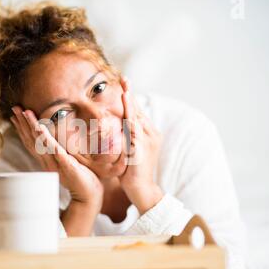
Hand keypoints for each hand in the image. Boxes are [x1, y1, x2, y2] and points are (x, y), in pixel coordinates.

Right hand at [10, 106, 103, 209]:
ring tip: (26, 113)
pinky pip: (55, 150)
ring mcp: (55, 164)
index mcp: (46, 161)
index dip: (22, 129)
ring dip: (32, 127)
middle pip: (31, 140)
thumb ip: (58, 154)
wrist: (88, 196)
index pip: (31, 142)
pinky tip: (40, 129)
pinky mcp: (66, 165)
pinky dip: (47, 139)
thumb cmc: (80, 179)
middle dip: (23, 123)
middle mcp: (47, 162)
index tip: (14, 115)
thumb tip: (54, 143)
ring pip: (40, 143)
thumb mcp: (66, 163)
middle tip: (15, 108)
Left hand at [118, 77, 163, 214]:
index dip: (131, 97)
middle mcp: (151, 134)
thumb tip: (118, 126)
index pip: (138, 111)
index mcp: (149, 133)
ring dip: (131, 104)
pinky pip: (135, 133)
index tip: (124, 83)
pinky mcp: (142, 150)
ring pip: (138, 118)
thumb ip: (126, 137)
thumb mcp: (130, 150)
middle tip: (124, 78)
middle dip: (131, 94)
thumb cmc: (133, 171)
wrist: (142, 190)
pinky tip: (127, 113)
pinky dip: (131, 121)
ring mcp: (148, 142)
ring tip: (125, 89)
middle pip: (139, 110)